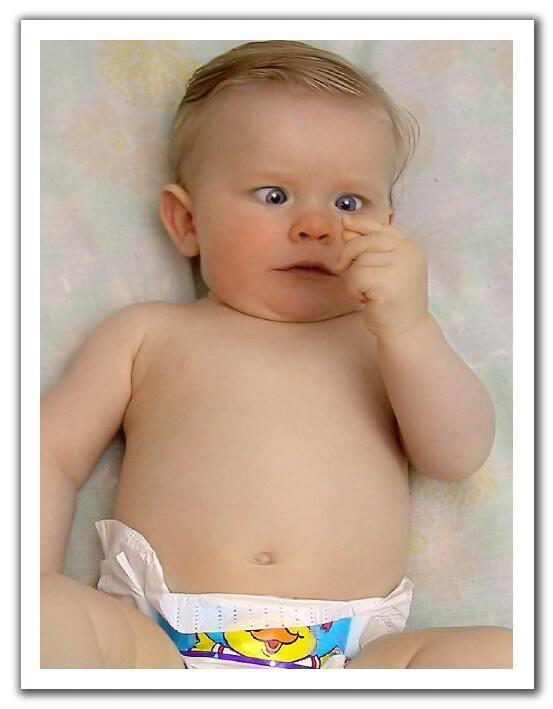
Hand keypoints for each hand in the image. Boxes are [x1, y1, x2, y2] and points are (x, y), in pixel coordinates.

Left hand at [335, 214, 428, 340]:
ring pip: (358, 261)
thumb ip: (368, 247)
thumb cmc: (392, 299)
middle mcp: (409, 254)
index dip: (361, 224)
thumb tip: (346, 225)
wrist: (405, 329)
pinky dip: (354, 290)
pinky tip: (368, 300)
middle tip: (343, 268)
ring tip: (369, 292)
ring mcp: (400, 268)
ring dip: (355, 279)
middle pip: (366, 241)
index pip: (382, 228)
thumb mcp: (382, 268)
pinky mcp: (387, 284)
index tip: (345, 222)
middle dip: (349, 253)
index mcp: (411, 248)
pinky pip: (355, 277)